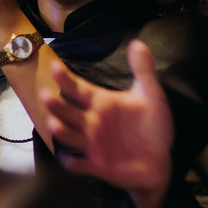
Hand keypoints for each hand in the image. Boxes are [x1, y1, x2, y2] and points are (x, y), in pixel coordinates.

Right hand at [42, 41, 172, 199]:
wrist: (161, 160)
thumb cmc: (153, 125)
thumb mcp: (151, 96)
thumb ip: (144, 71)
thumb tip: (137, 43)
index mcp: (102, 102)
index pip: (78, 88)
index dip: (66, 78)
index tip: (55, 66)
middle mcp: (92, 122)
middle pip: (67, 111)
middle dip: (55, 104)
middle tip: (46, 95)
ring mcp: (92, 144)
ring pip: (69, 136)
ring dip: (60, 131)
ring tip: (55, 124)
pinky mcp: (97, 165)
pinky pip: (80, 165)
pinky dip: (72, 163)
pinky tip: (68, 159)